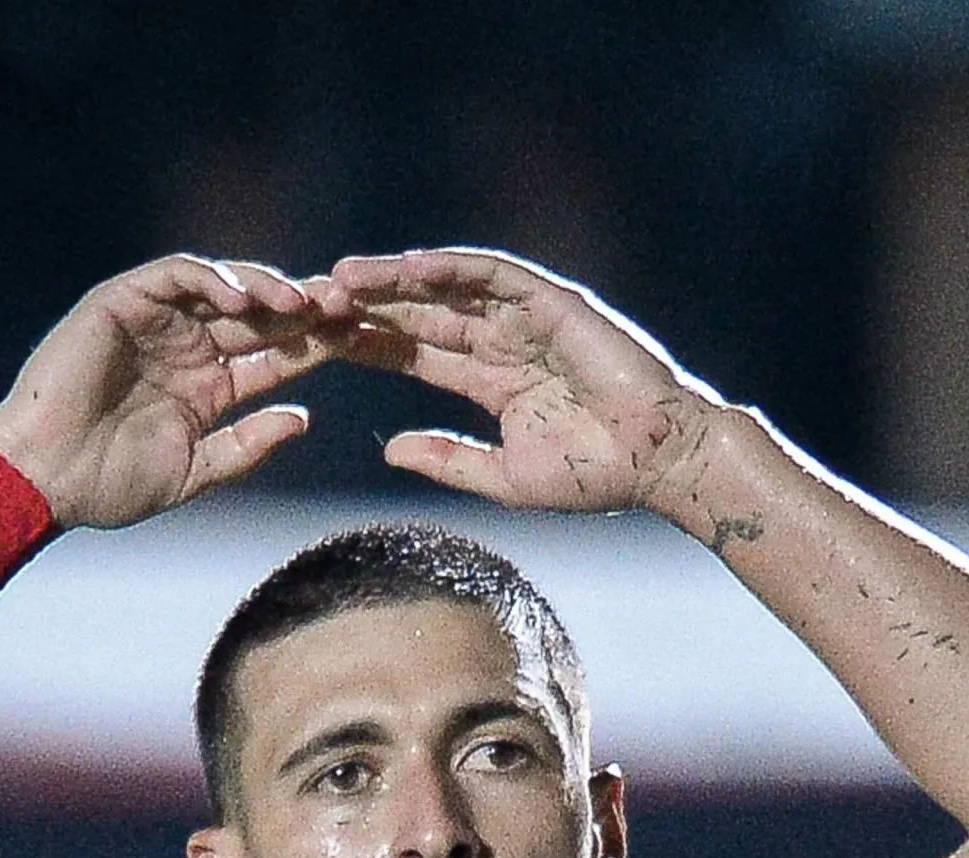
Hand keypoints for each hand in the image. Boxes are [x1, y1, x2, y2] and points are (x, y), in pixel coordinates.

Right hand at [0, 256, 336, 530]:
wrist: (43, 480)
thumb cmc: (108, 484)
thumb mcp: (194, 472)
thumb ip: (247, 447)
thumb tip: (304, 419)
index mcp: (210, 386)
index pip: (276, 356)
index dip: (319, 347)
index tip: (364, 343)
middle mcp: (190, 347)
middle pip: (262, 315)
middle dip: (307, 308)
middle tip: (350, 308)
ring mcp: (158, 321)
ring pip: (226, 286)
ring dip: (267, 288)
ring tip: (304, 303)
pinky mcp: (124, 301)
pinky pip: (177, 275)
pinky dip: (213, 278)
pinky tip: (245, 299)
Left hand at [322, 249, 730, 517]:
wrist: (660, 461)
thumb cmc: (595, 476)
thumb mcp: (504, 478)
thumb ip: (448, 460)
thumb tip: (389, 449)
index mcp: (492, 379)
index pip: (415, 352)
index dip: (368, 344)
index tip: (316, 342)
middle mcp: (504, 340)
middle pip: (419, 313)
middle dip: (366, 306)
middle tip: (308, 300)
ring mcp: (527, 317)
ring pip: (446, 288)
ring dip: (394, 280)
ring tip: (341, 279)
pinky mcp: (552, 302)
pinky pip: (492, 275)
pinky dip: (448, 268)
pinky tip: (405, 268)